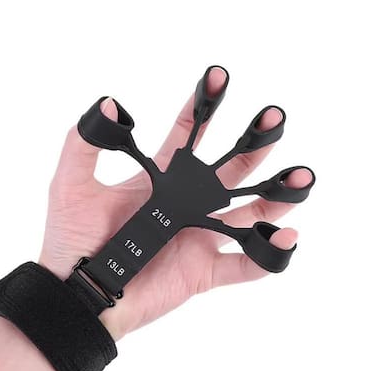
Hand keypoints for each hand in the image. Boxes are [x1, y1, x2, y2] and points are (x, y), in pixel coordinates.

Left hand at [39, 68, 312, 339]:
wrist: (79, 294)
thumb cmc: (70, 240)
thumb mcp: (70, 186)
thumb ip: (84, 144)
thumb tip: (107, 105)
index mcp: (160, 180)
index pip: (187, 135)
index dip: (203, 106)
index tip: (217, 77)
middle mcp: (186, 204)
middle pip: (230, 168)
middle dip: (254, 143)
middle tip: (274, 118)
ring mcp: (197, 237)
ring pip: (248, 214)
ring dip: (277, 196)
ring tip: (301, 178)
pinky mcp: (203, 272)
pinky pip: (244, 264)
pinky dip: (266, 255)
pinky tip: (284, 237)